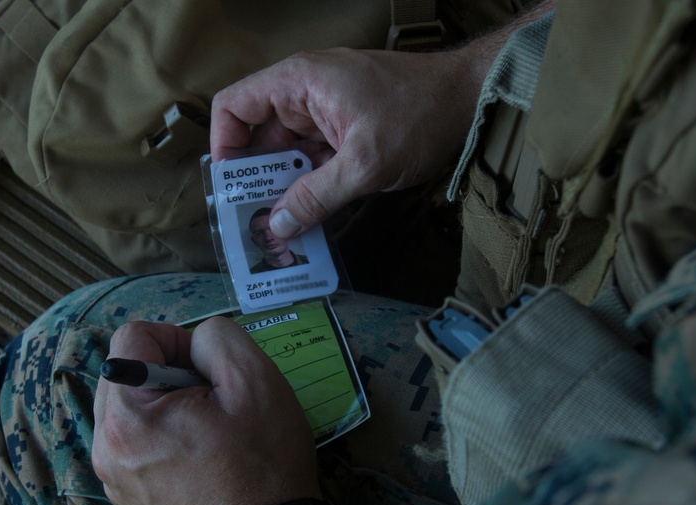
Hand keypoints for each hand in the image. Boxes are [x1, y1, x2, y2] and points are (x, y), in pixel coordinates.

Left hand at [91, 318, 319, 504]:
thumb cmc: (263, 463)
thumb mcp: (255, 379)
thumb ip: (216, 337)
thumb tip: (192, 342)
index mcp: (127, 417)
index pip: (132, 336)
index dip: (178, 339)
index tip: (209, 371)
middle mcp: (105, 447)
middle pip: (125, 370)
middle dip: (168, 371)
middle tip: (211, 401)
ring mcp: (112, 474)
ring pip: (130, 403)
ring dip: (165, 402)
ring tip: (206, 428)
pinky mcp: (126, 492)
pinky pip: (134, 437)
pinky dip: (162, 432)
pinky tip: (198, 451)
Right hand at [210, 47, 480, 238]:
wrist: (471, 99)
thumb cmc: (419, 114)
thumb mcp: (364, 163)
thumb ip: (317, 196)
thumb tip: (277, 226)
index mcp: (298, 83)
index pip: (234, 107)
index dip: (224, 147)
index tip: (231, 189)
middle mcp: (303, 95)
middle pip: (258, 139)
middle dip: (254, 182)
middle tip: (254, 225)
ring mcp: (324, 114)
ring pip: (286, 156)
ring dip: (283, 191)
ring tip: (280, 231)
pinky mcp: (343, 133)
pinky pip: (312, 162)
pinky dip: (308, 188)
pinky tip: (308, 220)